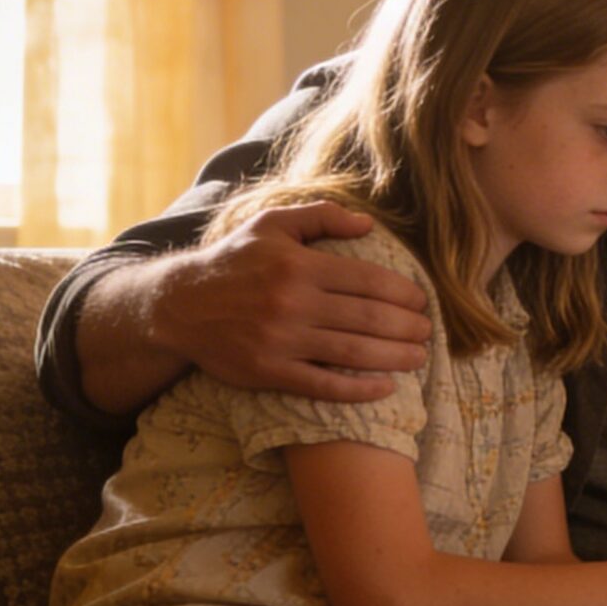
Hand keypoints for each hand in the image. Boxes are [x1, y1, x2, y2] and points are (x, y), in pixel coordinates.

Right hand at [151, 201, 432, 402]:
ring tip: (419, 357)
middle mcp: (293, 303)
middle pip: (368, 318)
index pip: (368, 280)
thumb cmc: (233, 261)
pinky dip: (358, 389)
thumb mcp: (271, 224)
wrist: (179, 305)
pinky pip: (323, 384)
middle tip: (427, 330)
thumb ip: (320, 217)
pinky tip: (385, 388)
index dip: (403, 293)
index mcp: (300, 266)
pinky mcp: (269, 371)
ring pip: (353, 352)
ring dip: (395, 356)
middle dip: (407, 326)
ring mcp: (282, 340)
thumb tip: (368, 224)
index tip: (422, 301)